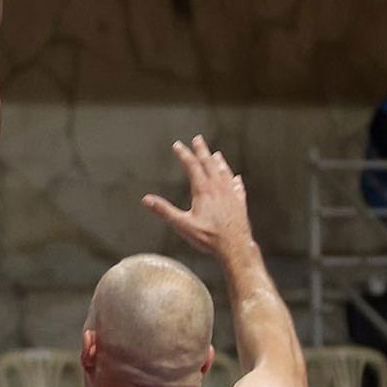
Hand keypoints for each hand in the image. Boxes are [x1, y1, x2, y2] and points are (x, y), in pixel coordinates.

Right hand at [143, 136, 253, 256]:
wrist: (235, 246)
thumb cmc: (208, 237)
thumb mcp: (182, 225)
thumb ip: (164, 211)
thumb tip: (146, 200)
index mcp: (203, 190)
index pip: (192, 166)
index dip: (184, 154)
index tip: (177, 145)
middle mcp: (218, 188)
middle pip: (209, 163)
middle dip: (202, 150)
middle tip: (198, 139)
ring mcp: (231, 194)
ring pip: (224, 172)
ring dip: (219, 162)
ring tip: (216, 154)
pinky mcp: (240, 203)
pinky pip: (237, 187)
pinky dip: (234, 180)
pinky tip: (236, 179)